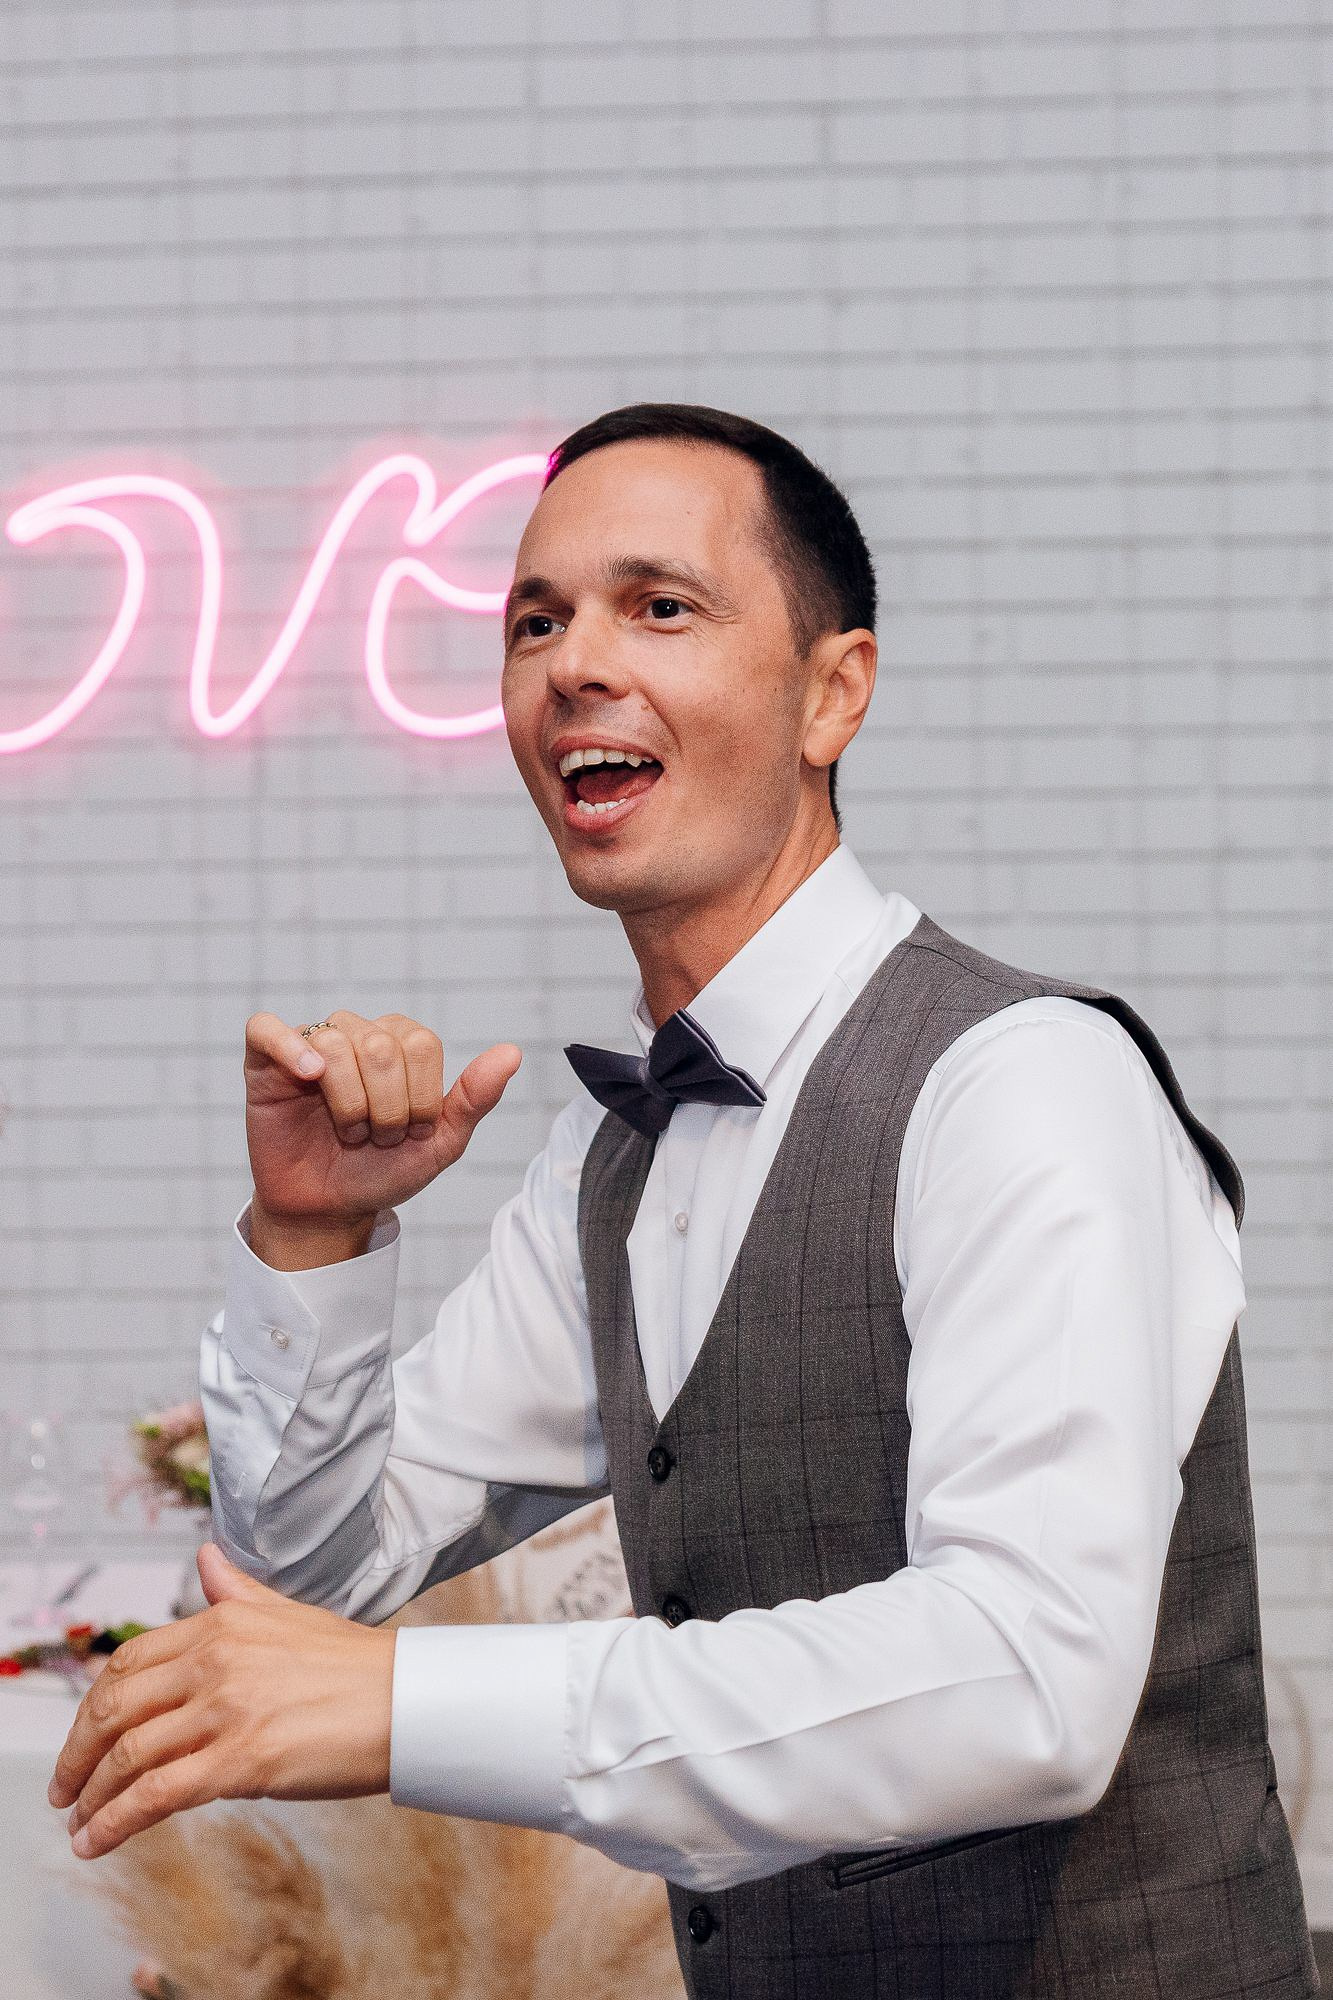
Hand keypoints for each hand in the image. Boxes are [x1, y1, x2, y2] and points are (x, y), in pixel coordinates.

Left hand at [49, 1545, 395, 1860]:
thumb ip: (238, 1591)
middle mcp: (215, 1659)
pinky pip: (155, 1795)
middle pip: (114, 1709)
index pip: (130, 1661)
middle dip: (76, 1754)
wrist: (410, 1702)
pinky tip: (99, 1841)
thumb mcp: (291, 1614)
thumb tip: (205, 1557)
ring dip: (91, 1797)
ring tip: (81, 1823)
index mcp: (224, 1620)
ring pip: (127, 1756)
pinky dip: (115, 1822)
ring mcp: (225, 1709)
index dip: (93, 1705)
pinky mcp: (240, 1760)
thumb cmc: (359, 1667)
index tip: (83, 1735)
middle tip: (64, 1787)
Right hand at [244, 1009, 520, 1253]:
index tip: (410, 1133)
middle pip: (380, 1046)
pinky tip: (309, 1076)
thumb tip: (512, 1052)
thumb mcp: (440, 1143)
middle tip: (375, 1139)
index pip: (420, 1044)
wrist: (330, 1211)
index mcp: (402, 1044)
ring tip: (348, 1133)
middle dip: (385, 1107)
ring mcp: (311, 1044)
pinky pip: (267, 1028)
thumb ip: (475, 1098)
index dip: (419, 1097)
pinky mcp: (265, 1061)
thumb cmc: (383, 1172)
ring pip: (334, 1044)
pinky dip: (289, 1047)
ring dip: (347, 1102)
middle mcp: (359, 1034)